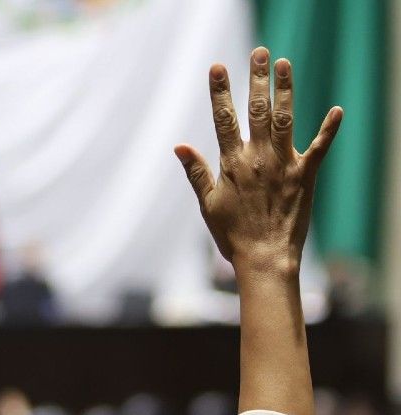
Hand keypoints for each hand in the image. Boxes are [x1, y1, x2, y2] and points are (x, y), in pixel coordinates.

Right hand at [174, 47, 341, 275]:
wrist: (265, 258)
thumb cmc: (232, 235)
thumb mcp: (207, 204)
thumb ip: (196, 172)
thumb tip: (179, 145)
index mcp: (232, 163)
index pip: (223, 119)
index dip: (221, 91)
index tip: (218, 67)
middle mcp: (258, 157)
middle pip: (257, 110)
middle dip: (257, 79)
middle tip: (260, 53)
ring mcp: (283, 165)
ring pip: (285, 119)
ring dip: (285, 90)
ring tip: (284, 64)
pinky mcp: (306, 176)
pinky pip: (319, 147)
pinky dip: (329, 129)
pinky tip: (338, 110)